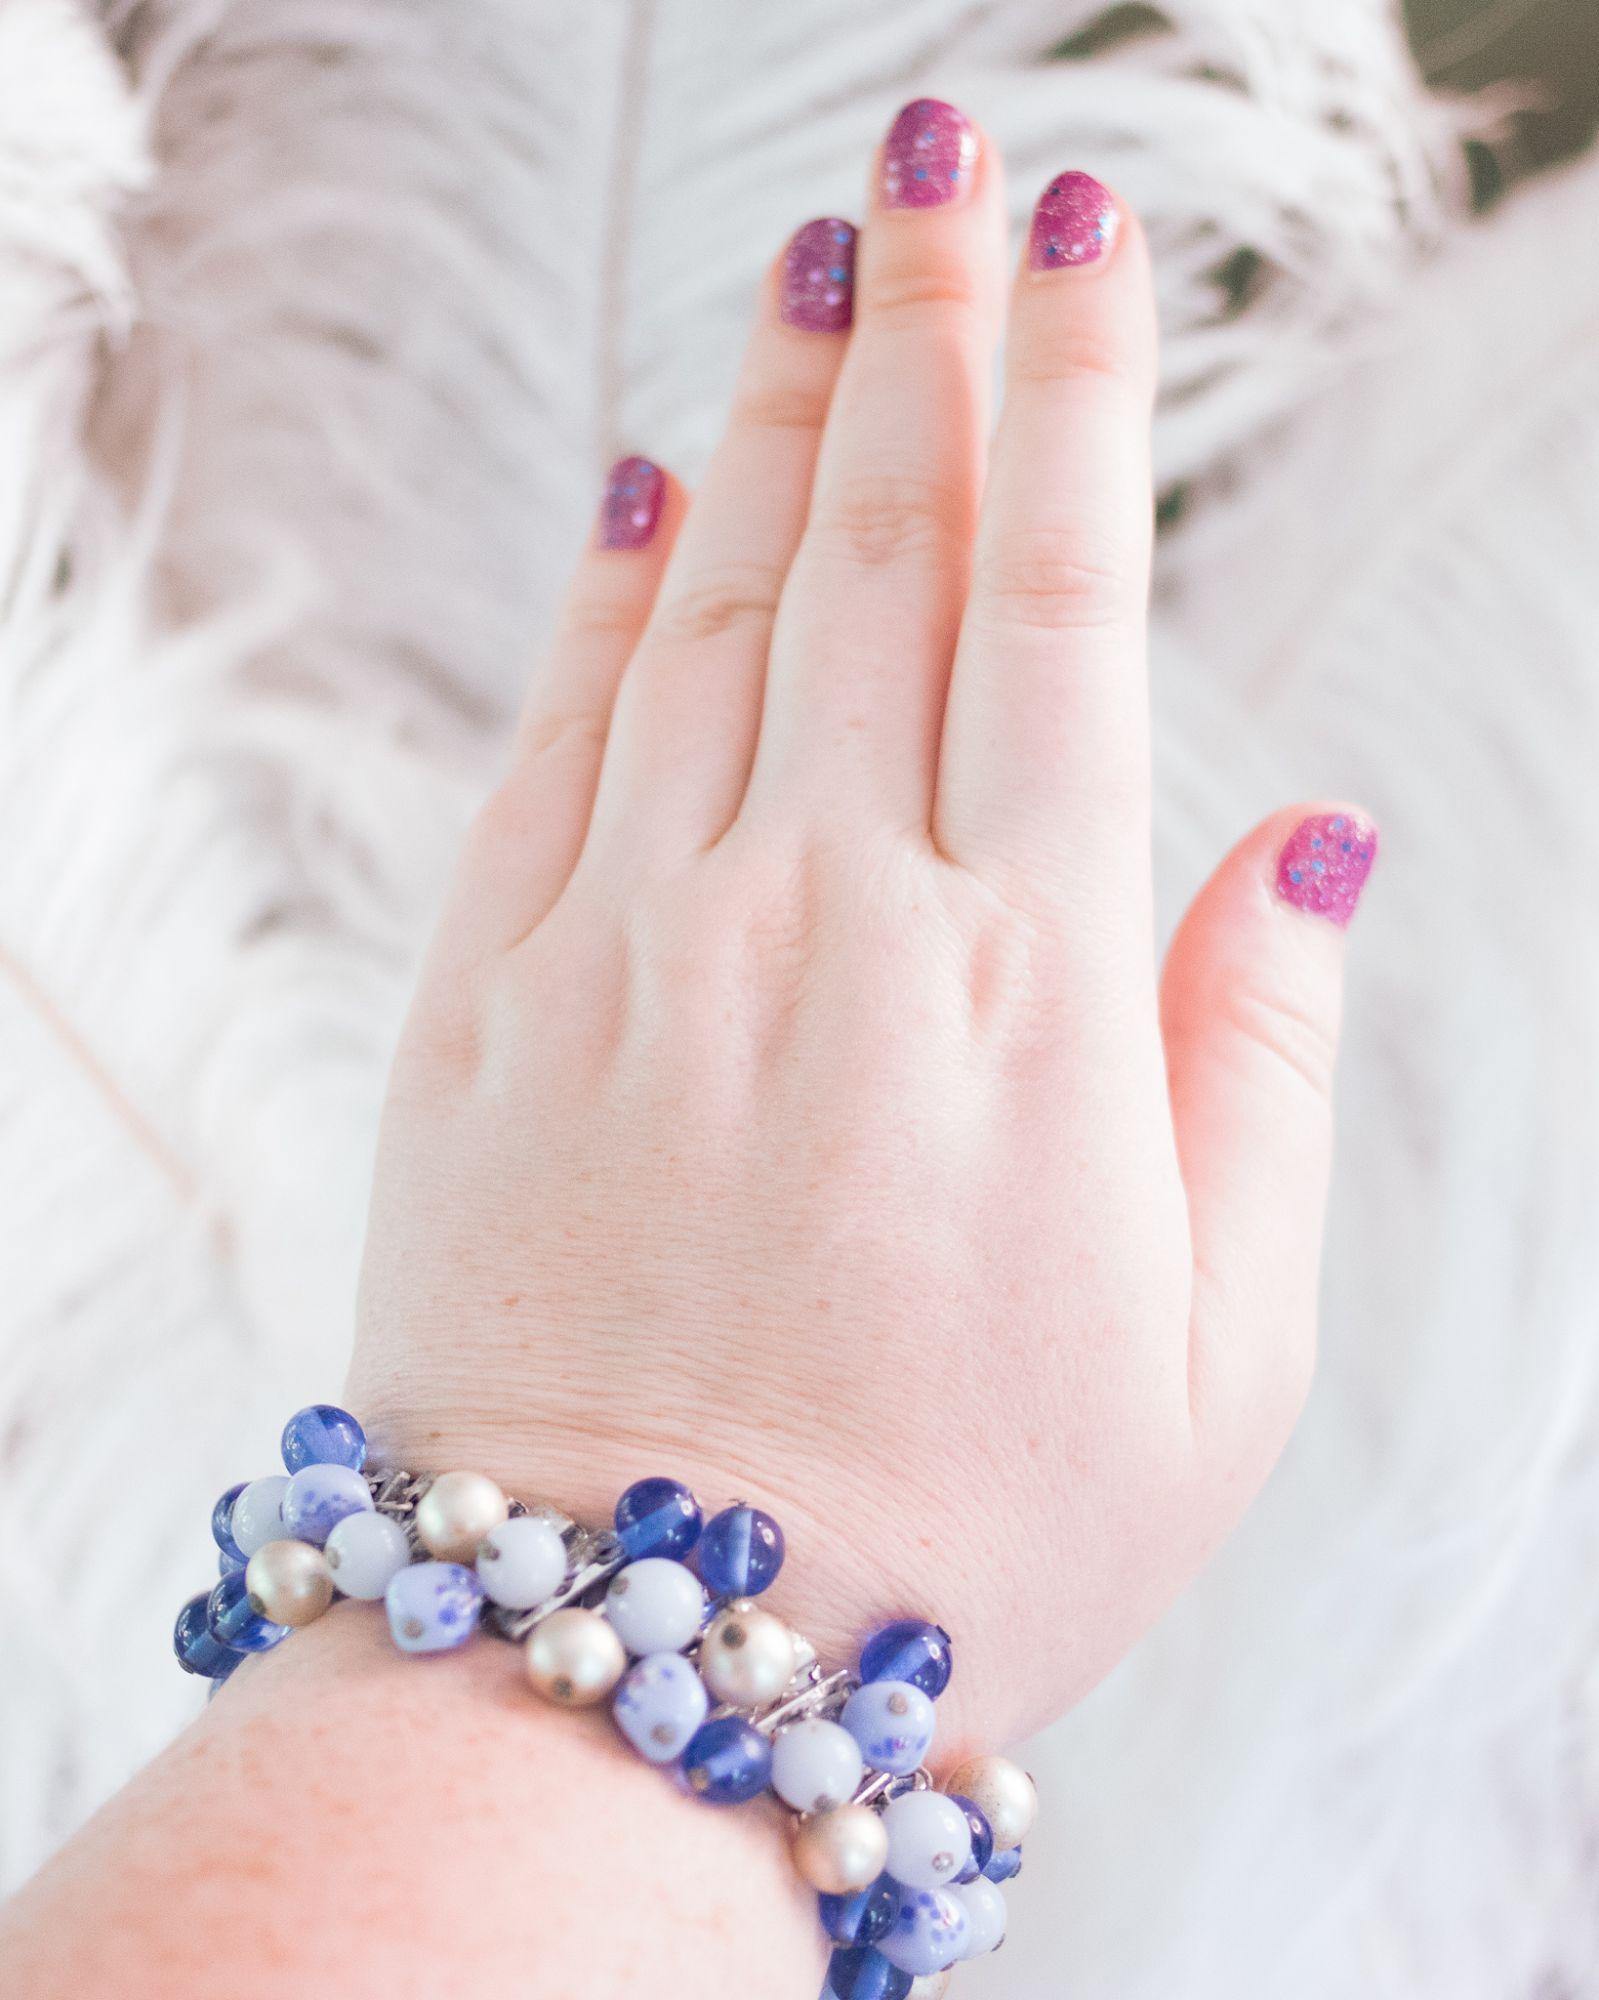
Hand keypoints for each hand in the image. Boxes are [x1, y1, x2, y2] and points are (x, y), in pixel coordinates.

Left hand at [349, 103, 1374, 1750]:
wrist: (633, 1660)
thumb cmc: (963, 1533)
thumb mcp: (1214, 1357)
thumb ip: (1253, 1065)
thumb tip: (1301, 839)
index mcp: (1026, 998)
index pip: (1064, 617)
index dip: (1074, 401)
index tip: (1081, 235)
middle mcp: (822, 924)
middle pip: (882, 560)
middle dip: (925, 333)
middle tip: (941, 158)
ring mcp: (631, 950)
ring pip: (713, 614)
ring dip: (775, 419)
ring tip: (819, 258)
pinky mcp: (483, 1006)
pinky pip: (554, 746)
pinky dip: (602, 598)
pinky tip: (644, 482)